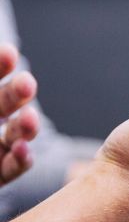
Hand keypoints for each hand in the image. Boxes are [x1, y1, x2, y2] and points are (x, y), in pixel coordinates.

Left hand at [0, 44, 37, 184]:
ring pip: (15, 135)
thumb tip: (5, 54)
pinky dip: (21, 159)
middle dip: (18, 93)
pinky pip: (12, 168)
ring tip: (30, 121)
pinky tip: (23, 150)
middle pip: (4, 103)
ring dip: (26, 127)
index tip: (9, 53)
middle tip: (28, 84)